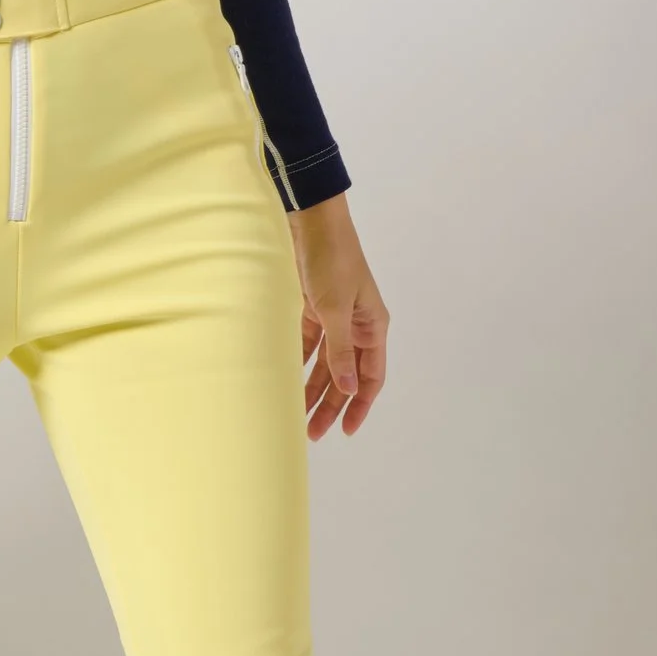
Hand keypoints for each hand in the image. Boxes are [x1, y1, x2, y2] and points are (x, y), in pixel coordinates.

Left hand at [288, 193, 387, 438]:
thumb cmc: (331, 261)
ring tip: (296, 414)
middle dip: (331, 404)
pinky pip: (307, 345)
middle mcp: (356, 326)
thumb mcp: (336, 309)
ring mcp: (334, 318)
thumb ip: (340, 350)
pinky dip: (297, 363)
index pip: (370, 377)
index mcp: (372, 327)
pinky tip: (284, 381)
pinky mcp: (312, 310)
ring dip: (312, 388)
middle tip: (312, 432)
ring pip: (324, 363)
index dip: (360, 405)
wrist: (311, 223)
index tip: (347, 430)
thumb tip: (347, 387)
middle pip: (345, 375)